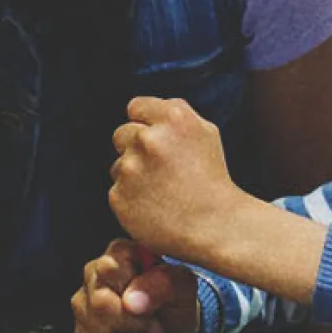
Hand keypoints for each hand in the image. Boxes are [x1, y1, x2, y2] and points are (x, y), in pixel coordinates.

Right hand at [72, 239, 200, 332]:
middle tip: (155, 327)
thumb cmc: (176, 300)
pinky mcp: (82, 332)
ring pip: (99, 330)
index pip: (110, 268)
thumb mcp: (182, 287)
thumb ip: (162, 285)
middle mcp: (94, 274)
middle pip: (100, 303)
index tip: (155, 307)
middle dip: (134, 323)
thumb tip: (132, 301)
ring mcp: (84, 303)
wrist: (174, 329)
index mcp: (119, 253)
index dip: (134, 294)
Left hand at [109, 97, 257, 261]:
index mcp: (173, 118)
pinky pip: (117, 190)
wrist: (215, 225)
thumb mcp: (205, 133)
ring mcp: (131, 168)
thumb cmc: (212, 180)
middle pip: (122, 134)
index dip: (145, 123)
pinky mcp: (119, 196)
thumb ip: (174, 114)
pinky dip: (131, 199)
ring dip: (133, 175)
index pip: (136, 107)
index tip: (157, 140)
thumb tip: (145, 110)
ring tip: (162, 191)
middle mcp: (149, 139)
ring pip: (118, 164)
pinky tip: (154, 207)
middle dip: (136, 148)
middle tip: (162, 170)